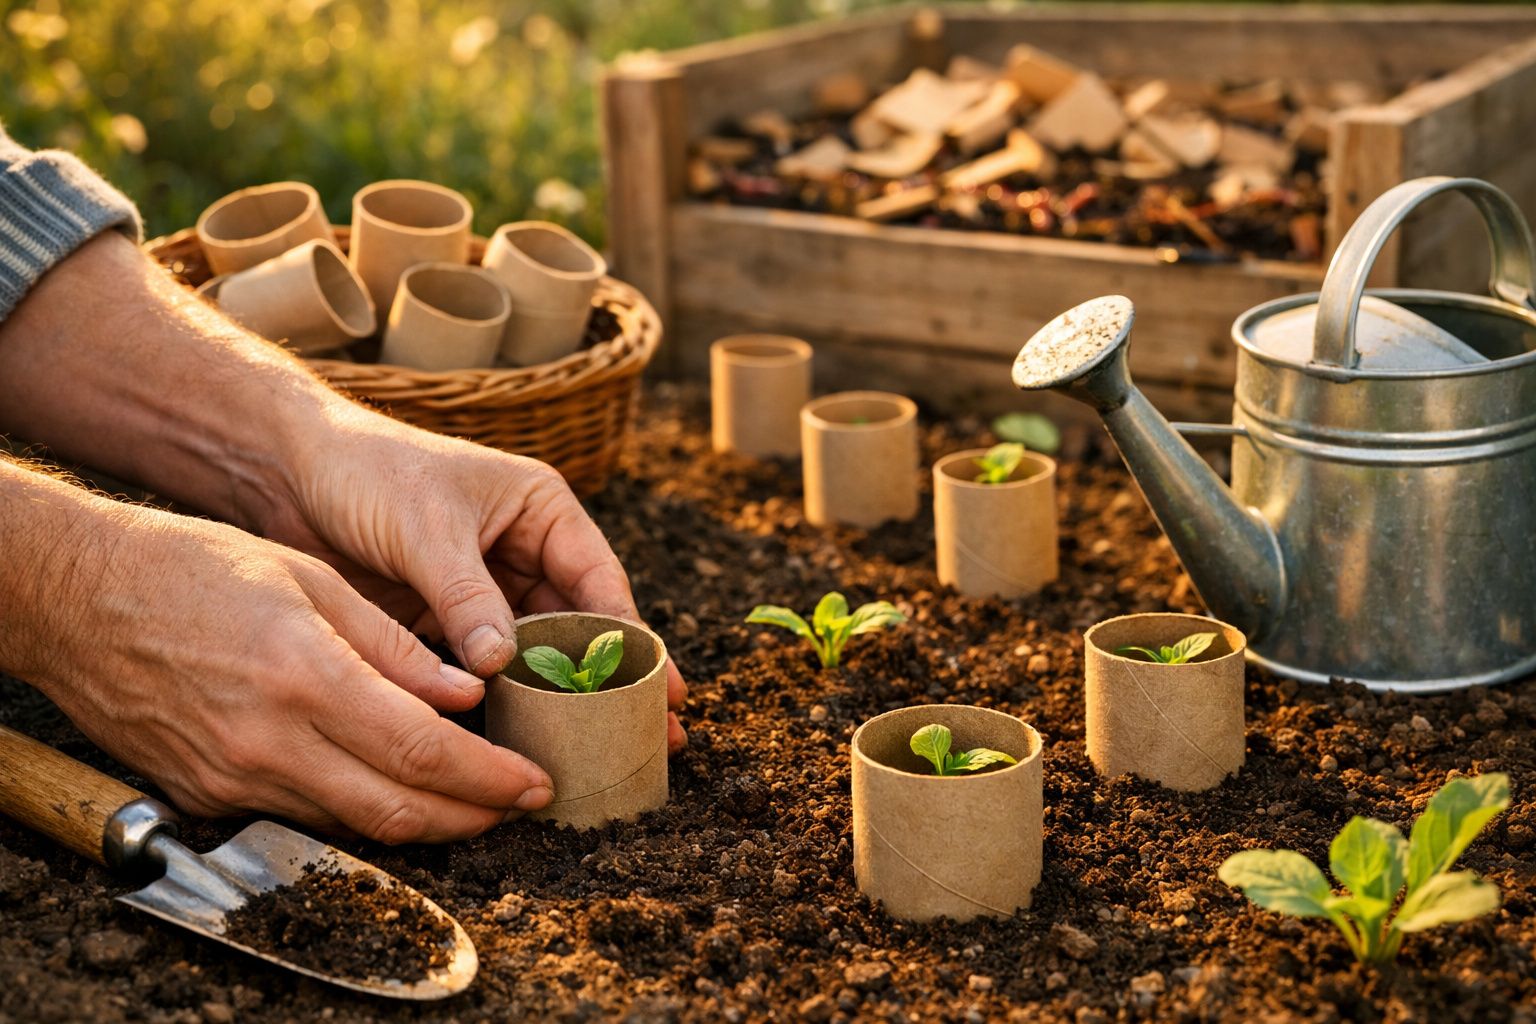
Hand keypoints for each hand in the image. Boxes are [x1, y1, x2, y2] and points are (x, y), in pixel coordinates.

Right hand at [26, 498, 554, 841]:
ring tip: (473, 798)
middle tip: (521, 804)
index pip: (422, 751)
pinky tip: (392, 784)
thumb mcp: (309, 578)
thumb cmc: (193, 568)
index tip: (533, 782)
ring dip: (423, 820)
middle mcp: (268, 742)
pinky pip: (304, 815)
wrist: (77, 598)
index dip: (489, 778)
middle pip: (397, 810)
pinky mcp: (205, 793)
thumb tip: (467, 691)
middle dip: (474, 816)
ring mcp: (232, 777)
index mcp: (304, 677)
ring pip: (353, 825)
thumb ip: (393, 644)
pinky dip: (359, 807)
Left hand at [264, 408, 687, 751]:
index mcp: (541, 510)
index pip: (600, 582)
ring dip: (561, 699)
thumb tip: (505, 664)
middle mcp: (524, 549)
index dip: (632, 639)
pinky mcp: (445, 619)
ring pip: (537, 653)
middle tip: (653, 733)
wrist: (286, 470)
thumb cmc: (367, 471)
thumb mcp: (427, 529)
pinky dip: (503, 701)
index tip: (659, 688)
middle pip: (580, 626)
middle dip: (611, 681)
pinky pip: (485, 667)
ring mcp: (486, 589)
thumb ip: (468, 597)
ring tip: (599, 750)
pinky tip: (525, 741)